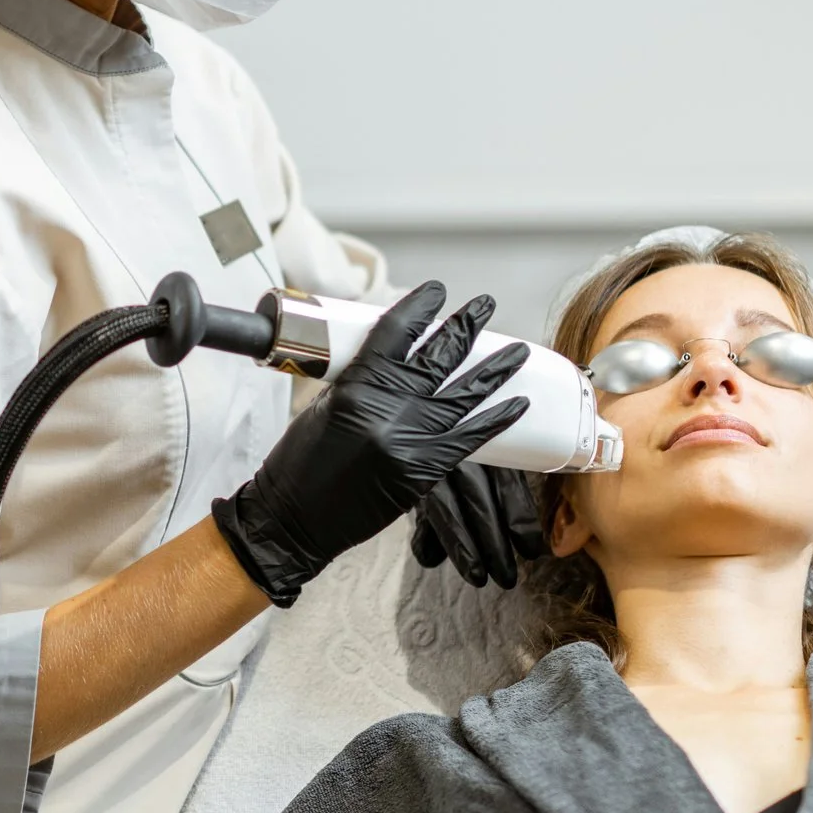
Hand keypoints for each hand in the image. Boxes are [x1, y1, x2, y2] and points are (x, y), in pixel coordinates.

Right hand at [215, 284, 530, 606]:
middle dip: (465, 327)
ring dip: (494, 369)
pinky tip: (519, 403)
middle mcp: (387, 410)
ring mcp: (410, 442)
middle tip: (484, 305)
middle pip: (437, 358)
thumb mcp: (322, 407)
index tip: (436, 291)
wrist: (293, 521)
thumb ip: (359, 381)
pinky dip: (496, 419)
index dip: (420, 307)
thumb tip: (393, 360)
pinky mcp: (423, 472)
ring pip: (463, 394)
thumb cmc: (297, 465)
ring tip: (518, 349)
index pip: (396, 332)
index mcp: (355, 386)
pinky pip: (470, 439)